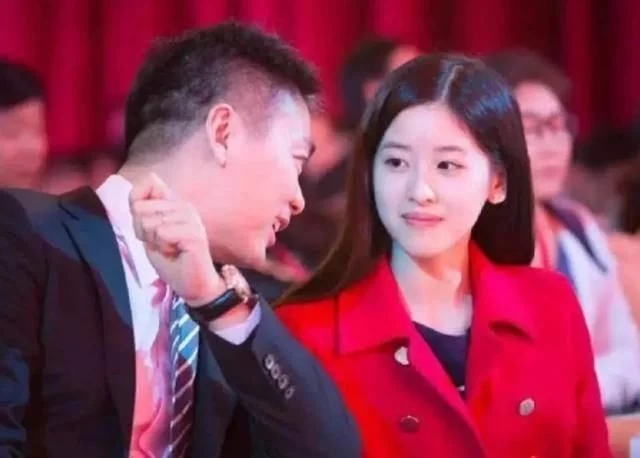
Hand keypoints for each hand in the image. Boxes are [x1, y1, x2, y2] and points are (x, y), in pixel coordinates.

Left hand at [129, 173, 224, 304]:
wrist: (193, 285)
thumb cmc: (171, 261)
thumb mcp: (149, 233)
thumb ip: (143, 210)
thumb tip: (142, 188)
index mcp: (174, 203)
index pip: (148, 182)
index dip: (137, 206)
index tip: (149, 228)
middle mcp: (184, 205)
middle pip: (140, 207)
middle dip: (143, 230)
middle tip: (161, 244)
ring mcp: (191, 218)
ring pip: (149, 221)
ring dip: (154, 241)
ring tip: (170, 249)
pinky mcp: (194, 232)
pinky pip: (161, 233)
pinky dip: (163, 247)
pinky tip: (176, 253)